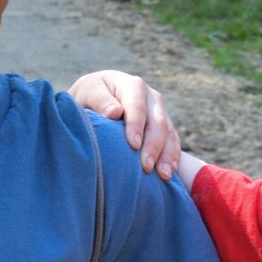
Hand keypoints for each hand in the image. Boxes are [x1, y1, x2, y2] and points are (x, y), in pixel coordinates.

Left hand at [67, 70, 183, 175]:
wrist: (99, 95)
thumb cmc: (90, 96)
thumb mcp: (89, 93)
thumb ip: (100, 100)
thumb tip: (115, 113)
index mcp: (132, 86)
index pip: (137, 107)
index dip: (136, 126)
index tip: (133, 145)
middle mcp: (151, 97)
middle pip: (157, 122)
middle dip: (153, 146)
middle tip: (146, 166)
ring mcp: (160, 112)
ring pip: (168, 133)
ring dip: (167, 155)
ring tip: (164, 176)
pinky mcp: (164, 125)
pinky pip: (173, 141)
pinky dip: (172, 157)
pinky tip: (170, 172)